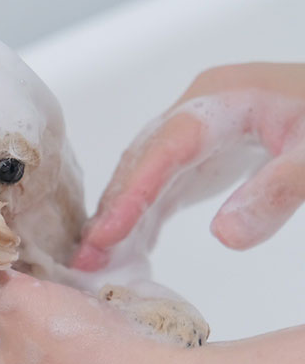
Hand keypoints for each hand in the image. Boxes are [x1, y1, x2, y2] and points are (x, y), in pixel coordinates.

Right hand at [73, 63, 304, 269]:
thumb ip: (278, 188)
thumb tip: (224, 236)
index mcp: (217, 102)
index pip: (161, 152)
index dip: (129, 195)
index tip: (103, 238)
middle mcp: (193, 114)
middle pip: (139, 165)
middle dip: (111, 214)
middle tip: (85, 262)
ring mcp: (192, 135)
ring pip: (141, 178)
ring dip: (119, 220)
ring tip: (97, 261)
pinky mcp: (197, 155)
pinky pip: (159, 188)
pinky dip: (142, 219)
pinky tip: (130, 246)